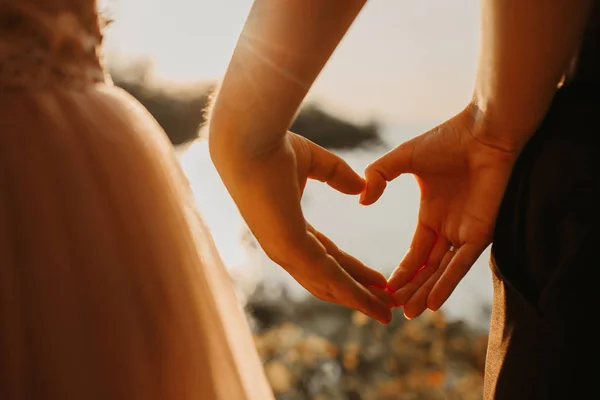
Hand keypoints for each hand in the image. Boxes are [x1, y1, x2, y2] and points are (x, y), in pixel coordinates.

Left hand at [210, 131, 392, 323]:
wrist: (248, 139)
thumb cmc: (271, 145)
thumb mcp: (314, 162)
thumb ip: (336, 174)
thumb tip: (361, 187)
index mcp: (288, 227)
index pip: (326, 257)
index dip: (353, 271)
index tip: (377, 280)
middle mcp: (284, 246)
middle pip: (327, 279)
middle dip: (358, 294)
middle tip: (385, 307)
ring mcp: (284, 250)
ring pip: (328, 284)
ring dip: (358, 300)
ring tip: (385, 312)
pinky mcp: (288, 247)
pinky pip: (326, 275)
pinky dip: (351, 291)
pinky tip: (371, 300)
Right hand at [361, 108, 518, 318]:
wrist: (482, 130)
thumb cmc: (447, 139)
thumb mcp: (402, 159)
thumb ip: (379, 175)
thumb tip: (362, 201)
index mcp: (432, 216)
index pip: (416, 253)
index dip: (402, 271)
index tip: (385, 289)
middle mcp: (448, 228)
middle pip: (428, 267)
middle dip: (411, 289)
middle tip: (394, 309)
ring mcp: (465, 232)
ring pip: (443, 271)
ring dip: (426, 292)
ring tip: (409, 313)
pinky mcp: (481, 232)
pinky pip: (462, 264)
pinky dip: (447, 283)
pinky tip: (433, 301)